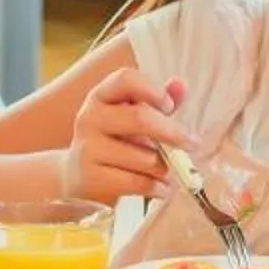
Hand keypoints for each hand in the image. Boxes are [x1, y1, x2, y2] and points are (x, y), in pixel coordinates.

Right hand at [58, 69, 193, 203]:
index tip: (170, 107)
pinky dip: (158, 188)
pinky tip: (163, 188)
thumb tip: (180, 85)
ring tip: (171, 172)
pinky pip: (138, 183)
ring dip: (166, 167)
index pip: (126, 79)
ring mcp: (88, 149)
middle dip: (173, 132)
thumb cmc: (113, 140)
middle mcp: (90, 118)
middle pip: (140, 118)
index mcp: (101, 96)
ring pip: (144, 158)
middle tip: (193, 143)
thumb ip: (156, 100)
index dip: (152, 90)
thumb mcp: (131, 116)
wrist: (76, 175)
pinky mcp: (91, 178)